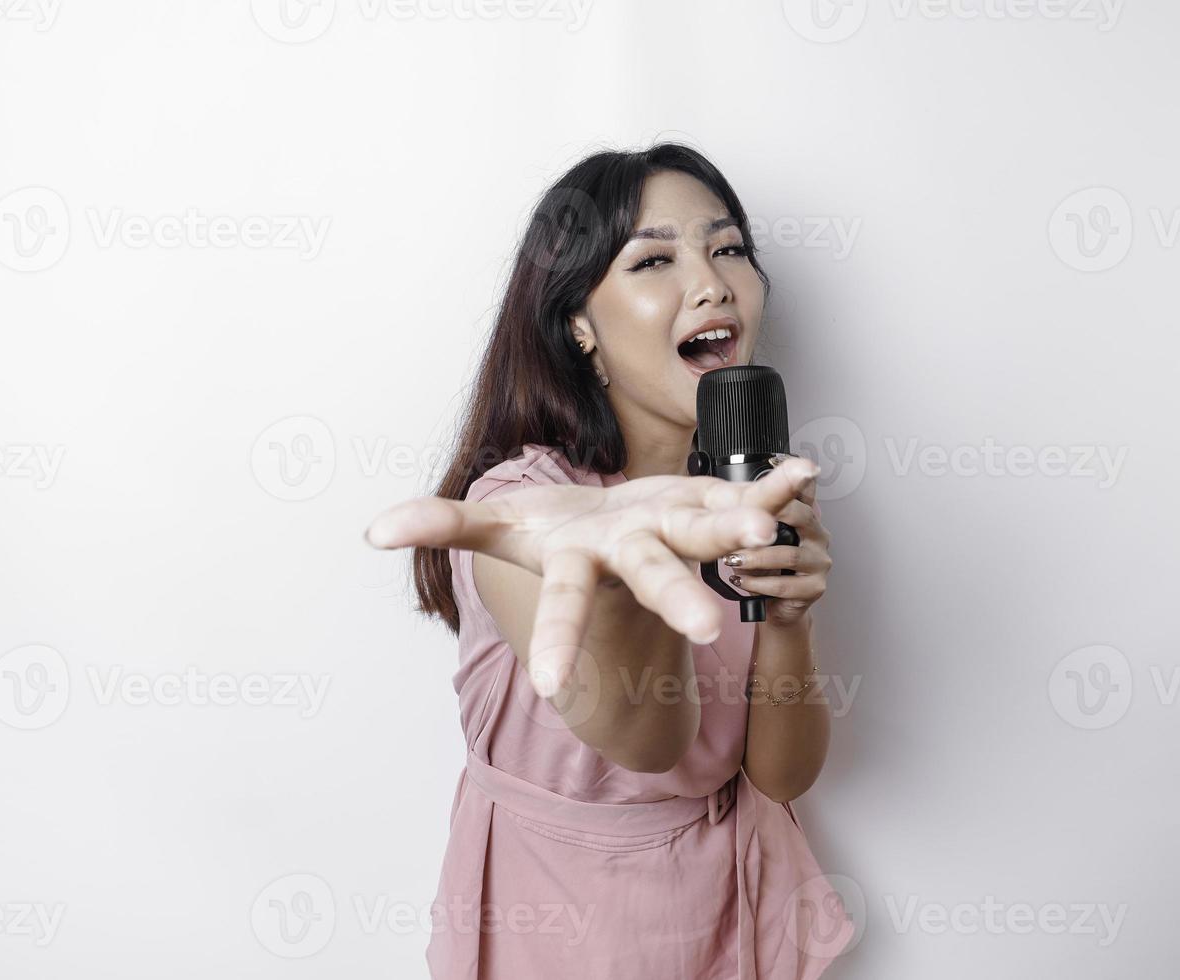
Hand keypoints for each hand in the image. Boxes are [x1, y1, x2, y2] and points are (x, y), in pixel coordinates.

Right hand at [364, 457, 821, 695]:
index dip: (556, 640)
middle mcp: (634, 556)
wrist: (616, 550)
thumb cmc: (560, 539)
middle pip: (652, 578)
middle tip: (706, 627)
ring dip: (738, 519)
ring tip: (776, 520)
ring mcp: (675, 533)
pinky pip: (742, 491)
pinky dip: (775, 480)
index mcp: (583, 565)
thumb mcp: (502, 529)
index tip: (549, 686)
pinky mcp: (705, 506)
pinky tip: (807, 469)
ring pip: (704, 528)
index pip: (564, 606)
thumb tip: (372, 531)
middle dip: (676, 598)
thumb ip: (442, 523)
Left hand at [721, 457, 829, 628]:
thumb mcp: (752, 534)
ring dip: (756, 558)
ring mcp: (818, 560)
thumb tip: (729, 491)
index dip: (793, 473)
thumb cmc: (762, 567)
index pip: (803, 488)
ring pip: (788, 555)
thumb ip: (750, 511)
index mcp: (803, 514)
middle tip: (737, 526)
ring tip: (733, 561)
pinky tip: (742, 582)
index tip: (777, 460)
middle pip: (798, 515)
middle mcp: (816, 533)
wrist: (774, 606)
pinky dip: (758, 584)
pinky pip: (785, 584)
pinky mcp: (815, 587)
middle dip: (765, 520)